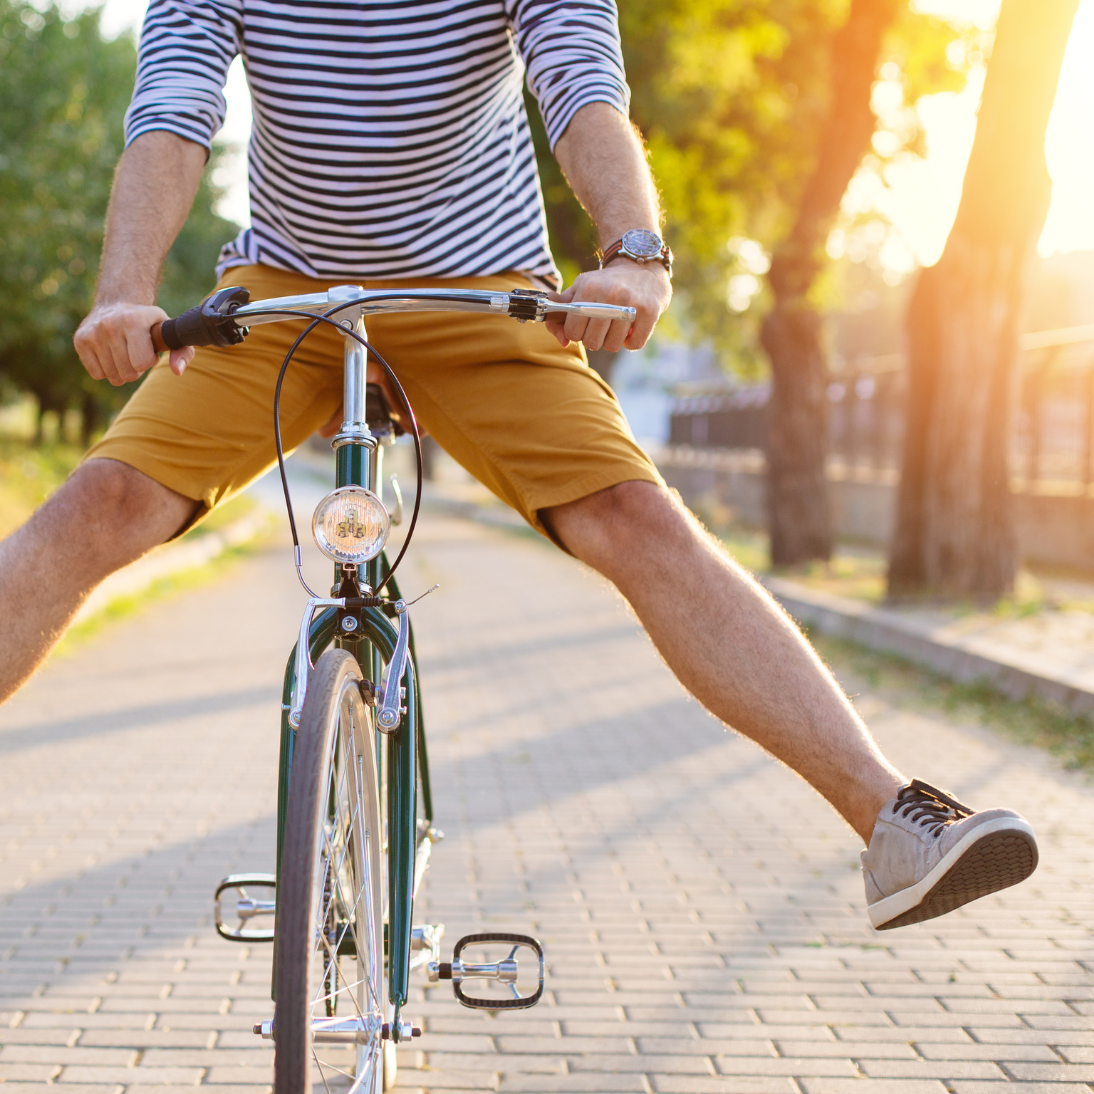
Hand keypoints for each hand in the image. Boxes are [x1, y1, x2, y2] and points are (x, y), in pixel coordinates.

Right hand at [74, 302, 194, 385]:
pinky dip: (106, 370)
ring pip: (112, 376)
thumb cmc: (149, 323)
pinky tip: (110, 354)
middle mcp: (109, 325)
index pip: (141, 364)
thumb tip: (177, 371)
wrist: (117, 303)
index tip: (149, 349)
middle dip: (137, 369)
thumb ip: (182, 351)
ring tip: (125, 352)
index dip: (149, 361)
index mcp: (133, 320)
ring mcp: (92, 333)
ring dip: (122, 370)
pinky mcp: (79, 340)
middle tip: (136, 353)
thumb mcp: (169, 332)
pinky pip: (97, 374)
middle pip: (128, 374)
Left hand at [544, 260, 670, 354]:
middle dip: (594, 339)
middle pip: (592, 342)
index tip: (585, 325)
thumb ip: (563, 311)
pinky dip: (631, 342)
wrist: (641, 266)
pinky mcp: (650, 311)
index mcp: (588, 288)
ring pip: (612, 346)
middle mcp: (609, 294)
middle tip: (601, 327)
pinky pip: (634, 344)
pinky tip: (630, 329)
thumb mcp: (581, 287)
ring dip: (613, 341)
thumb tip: (562, 340)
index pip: (572, 332)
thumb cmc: (605, 283)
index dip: (577, 333)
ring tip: (616, 326)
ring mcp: (631, 302)